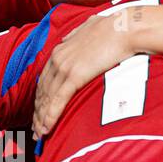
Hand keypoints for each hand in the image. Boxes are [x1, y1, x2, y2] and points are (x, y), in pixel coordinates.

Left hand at [34, 11, 142, 138]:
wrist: (126, 28)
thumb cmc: (116, 27)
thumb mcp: (91, 27)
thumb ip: (78, 35)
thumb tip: (72, 38)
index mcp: (61, 50)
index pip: (45, 79)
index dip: (41, 96)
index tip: (40, 110)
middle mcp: (58, 59)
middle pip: (42, 91)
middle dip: (37, 112)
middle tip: (36, 129)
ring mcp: (64, 67)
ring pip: (47, 98)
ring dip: (41, 119)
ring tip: (40, 135)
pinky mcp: (75, 76)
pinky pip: (58, 100)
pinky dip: (50, 116)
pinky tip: (46, 128)